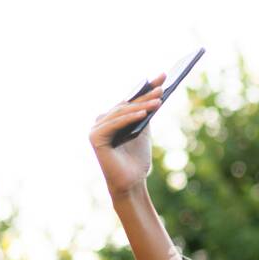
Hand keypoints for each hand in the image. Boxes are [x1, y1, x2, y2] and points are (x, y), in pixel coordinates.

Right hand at [89, 71, 165, 198]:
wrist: (131, 182)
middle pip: (127, 105)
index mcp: (112, 118)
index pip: (131, 100)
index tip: (163, 76)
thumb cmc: (137, 160)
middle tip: (162, 87)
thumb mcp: (143, 132)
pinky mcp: (95, 138)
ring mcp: (96, 128)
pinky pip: (115, 125)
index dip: (146, 87)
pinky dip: (129, 119)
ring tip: (158, 101)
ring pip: (122, 113)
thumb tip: (156, 93)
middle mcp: (102, 120)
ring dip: (141, 106)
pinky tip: (143, 114)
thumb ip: (144, 114)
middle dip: (145, 96)